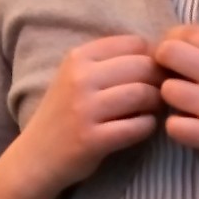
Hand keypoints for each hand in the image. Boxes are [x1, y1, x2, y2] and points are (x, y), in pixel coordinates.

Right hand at [0, 35, 159, 198]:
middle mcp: (79, 78)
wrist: (36, 156)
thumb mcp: (76, 76)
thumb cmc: (65, 113)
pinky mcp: (93, 139)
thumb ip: (110, 62)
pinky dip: (147, 127)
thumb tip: (162, 55)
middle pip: (144, 66)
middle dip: (158, 81)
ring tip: (147, 111)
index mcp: (77, 57)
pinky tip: (138, 128)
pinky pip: (139, 126)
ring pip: (144, 94)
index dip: (151, 57)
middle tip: (154, 96)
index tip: (147, 75)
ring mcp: (85, 109)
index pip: (135, 43)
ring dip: (155, 104)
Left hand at [154, 24, 198, 198]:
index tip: (178, 60)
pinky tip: (196, 129)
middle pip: (166, 53)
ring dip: (172, 101)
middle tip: (174, 81)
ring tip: (190, 108)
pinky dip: (180, 129)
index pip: (184, 32)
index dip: (173, 44)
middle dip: (163, 66)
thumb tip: (176, 43)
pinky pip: (173, 126)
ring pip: (166, 90)